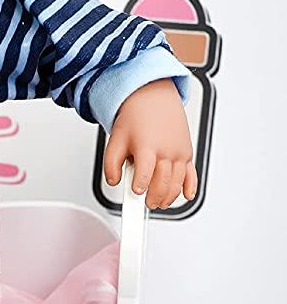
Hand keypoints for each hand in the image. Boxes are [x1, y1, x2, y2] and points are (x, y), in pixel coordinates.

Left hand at [102, 79, 196, 209]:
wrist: (154, 99)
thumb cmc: (136, 119)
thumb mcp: (115, 139)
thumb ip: (110, 164)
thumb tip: (113, 181)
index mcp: (147, 146)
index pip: (145, 172)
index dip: (141, 185)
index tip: (136, 192)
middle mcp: (167, 150)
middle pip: (164, 181)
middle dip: (154, 197)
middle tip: (145, 204)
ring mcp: (179, 152)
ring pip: (178, 182)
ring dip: (169, 196)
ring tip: (158, 202)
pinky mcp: (187, 153)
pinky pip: (192, 174)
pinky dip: (190, 187)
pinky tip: (186, 196)